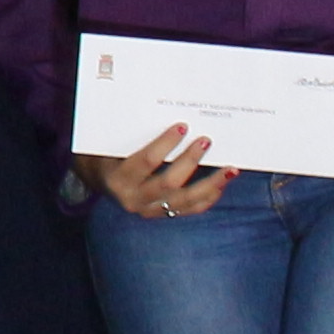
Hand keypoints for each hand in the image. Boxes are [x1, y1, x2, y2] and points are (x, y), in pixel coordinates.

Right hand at [86, 127, 227, 219]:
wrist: (103, 181)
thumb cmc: (111, 155)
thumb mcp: (114, 145)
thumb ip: (135, 135)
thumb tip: (172, 118)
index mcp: (118, 179)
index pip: (146, 161)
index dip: (165, 144)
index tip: (183, 126)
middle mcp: (133, 199)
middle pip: (168, 183)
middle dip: (190, 160)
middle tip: (206, 141)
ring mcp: (149, 210)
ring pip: (185, 200)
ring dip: (211, 183)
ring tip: (231, 169)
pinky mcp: (162, 214)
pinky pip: (191, 209)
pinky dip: (208, 196)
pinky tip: (221, 183)